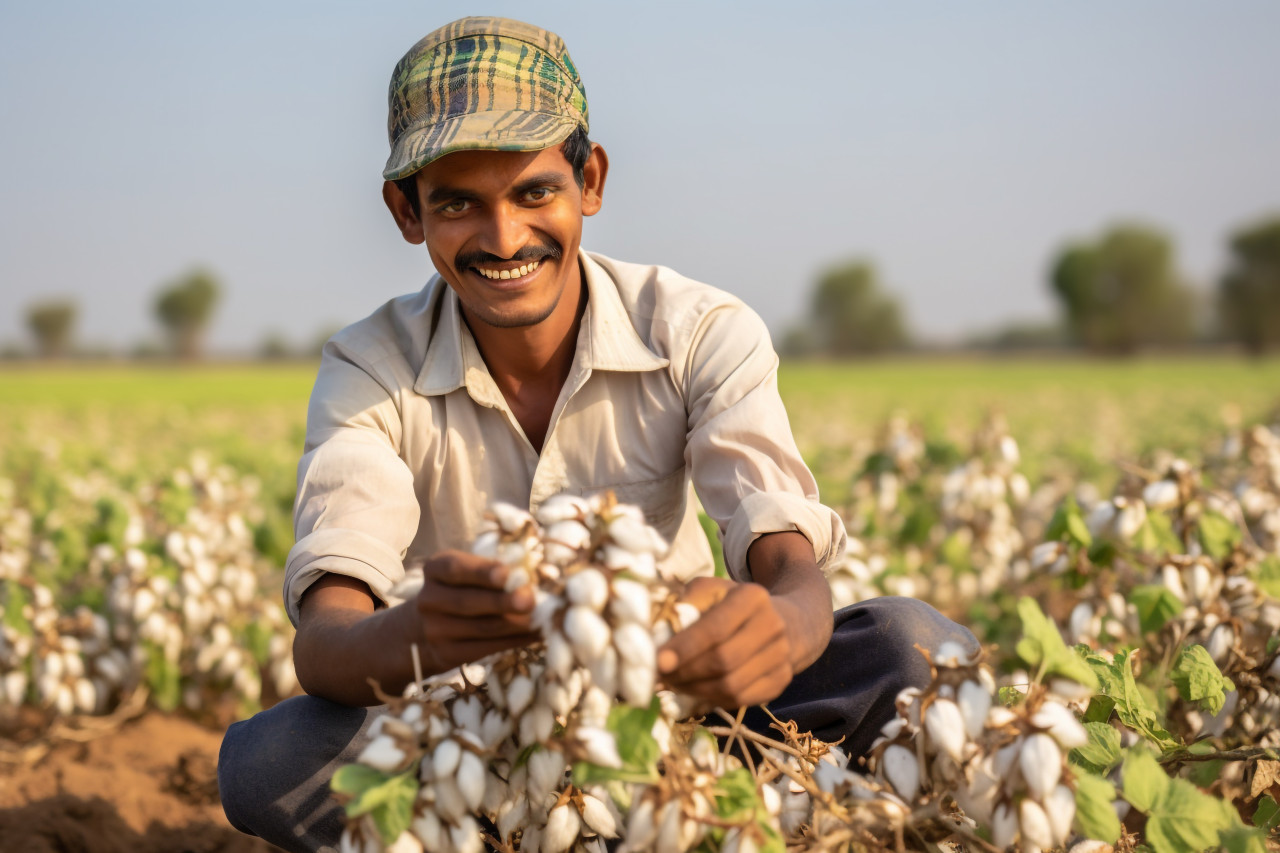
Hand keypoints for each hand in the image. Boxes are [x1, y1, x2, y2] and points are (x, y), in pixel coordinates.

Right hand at [415, 550, 538, 671]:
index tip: (506, 573)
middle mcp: (428, 599)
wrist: (435, 625)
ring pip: (482, 628)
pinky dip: (514, 641)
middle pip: (468, 602)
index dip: (481, 572)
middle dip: (503, 602)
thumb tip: (531, 578)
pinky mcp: (446, 654)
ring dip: (516, 624)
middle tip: (530, 601)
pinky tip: (534, 635)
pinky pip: (486, 649)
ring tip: (542, 619)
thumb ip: (498, 571)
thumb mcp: (473, 571)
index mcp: (435, 569)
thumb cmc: (468, 588)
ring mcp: (434, 630)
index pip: (455, 568)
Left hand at [656, 576, 795, 709]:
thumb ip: (685, 604)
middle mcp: (773, 626)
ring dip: (695, 690)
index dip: (685, 648)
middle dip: (685, 673)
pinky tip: (695, 691)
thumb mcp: (709, 591)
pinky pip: (740, 700)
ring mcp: (781, 656)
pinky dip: (712, 699)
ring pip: (731, 686)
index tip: (658, 662)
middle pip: (723, 661)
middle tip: (659, 677)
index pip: (715, 628)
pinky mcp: (782, 680)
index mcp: (752, 597)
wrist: (781, 621)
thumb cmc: (732, 605)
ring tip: (673, 685)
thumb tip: (658, 635)